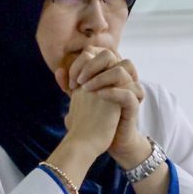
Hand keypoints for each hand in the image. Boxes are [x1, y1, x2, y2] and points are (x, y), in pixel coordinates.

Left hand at [58, 47, 145, 162]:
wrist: (108, 141)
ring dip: (103, 75)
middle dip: (92, 64)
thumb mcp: (80, 101)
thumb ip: (71, 86)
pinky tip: (99, 96)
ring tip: (87, 89)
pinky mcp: (134, 105)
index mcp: (109, 73)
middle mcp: (121, 77)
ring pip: (125, 66)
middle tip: (78, 82)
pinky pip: (130, 92)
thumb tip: (59, 71)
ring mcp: (130, 89)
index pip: (98, 52)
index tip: (71, 79)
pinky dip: (114, 91)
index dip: (83, 60)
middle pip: (110, 54)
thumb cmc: (95, 119)